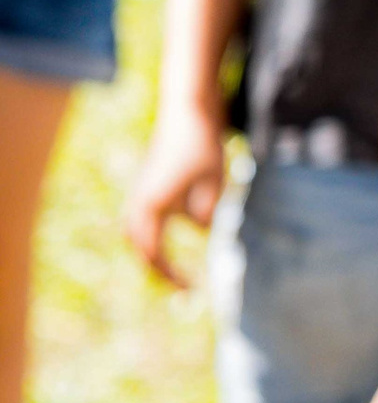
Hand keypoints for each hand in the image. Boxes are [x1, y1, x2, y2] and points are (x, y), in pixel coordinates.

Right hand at [123, 106, 227, 287]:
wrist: (188, 113)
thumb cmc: (201, 147)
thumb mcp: (212, 184)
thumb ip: (205, 213)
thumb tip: (201, 230)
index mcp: (151, 205)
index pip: (154, 253)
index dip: (169, 274)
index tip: (189, 289)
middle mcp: (140, 201)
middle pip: (142, 247)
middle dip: (158, 269)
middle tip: (181, 288)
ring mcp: (142, 193)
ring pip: (141, 234)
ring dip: (155, 253)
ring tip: (177, 274)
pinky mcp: (149, 186)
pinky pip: (149, 221)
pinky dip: (157, 237)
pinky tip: (173, 245)